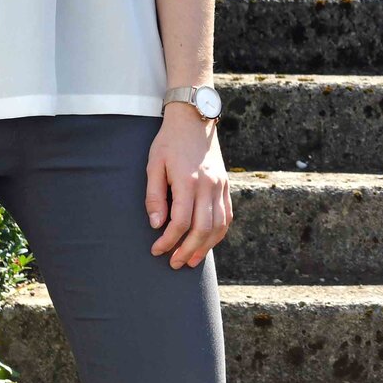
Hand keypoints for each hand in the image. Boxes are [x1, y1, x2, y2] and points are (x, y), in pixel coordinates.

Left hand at [146, 104, 231, 268]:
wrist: (194, 119)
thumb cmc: (169, 141)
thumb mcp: (154, 165)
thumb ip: (154, 196)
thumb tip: (157, 224)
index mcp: (188, 180)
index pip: (181, 222)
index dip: (169, 241)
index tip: (157, 249)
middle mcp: (209, 185)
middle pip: (203, 228)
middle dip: (188, 250)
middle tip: (175, 263)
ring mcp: (221, 185)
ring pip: (219, 225)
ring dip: (206, 247)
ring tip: (192, 260)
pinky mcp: (226, 184)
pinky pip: (228, 215)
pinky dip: (219, 232)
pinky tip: (208, 242)